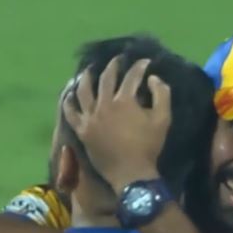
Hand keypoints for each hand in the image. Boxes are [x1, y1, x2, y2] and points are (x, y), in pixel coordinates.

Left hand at [63, 56, 171, 192]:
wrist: (130, 172)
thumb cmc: (148, 146)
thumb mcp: (163, 119)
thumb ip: (161, 94)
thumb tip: (152, 78)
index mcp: (124, 101)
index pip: (132, 76)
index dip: (139, 66)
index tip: (145, 61)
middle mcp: (104, 104)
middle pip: (106, 78)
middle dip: (113, 66)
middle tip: (117, 60)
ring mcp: (90, 117)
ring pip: (83, 91)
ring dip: (86, 78)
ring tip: (88, 71)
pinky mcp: (82, 130)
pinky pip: (71, 113)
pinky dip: (69, 102)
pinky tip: (69, 95)